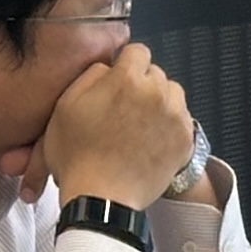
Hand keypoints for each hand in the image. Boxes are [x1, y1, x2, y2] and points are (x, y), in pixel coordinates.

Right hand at [38, 43, 198, 206]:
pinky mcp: (185, 139)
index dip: (125, 66)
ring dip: (159, 104)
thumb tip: (109, 66)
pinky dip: (169, 126)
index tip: (119, 82)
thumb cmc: (78, 156)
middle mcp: (156, 92)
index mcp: (126, 78)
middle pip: (155, 74)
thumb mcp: (65, 106)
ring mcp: (175, 116)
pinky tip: (150, 141)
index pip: (138, 52)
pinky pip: (182, 119)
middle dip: (142, 86)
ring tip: (139, 126)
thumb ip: (90, 75)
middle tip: (124, 110)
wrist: (101, 198)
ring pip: (172, 94)